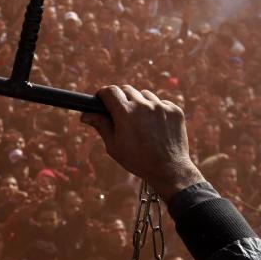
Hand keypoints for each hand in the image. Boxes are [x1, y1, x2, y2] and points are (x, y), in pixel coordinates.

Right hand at [80, 86, 203, 200]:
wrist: (169, 170)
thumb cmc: (137, 160)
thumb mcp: (114, 146)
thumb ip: (101, 125)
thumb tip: (85, 115)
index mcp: (126, 113)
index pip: (110, 91)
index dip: (103, 93)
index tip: (101, 98)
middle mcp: (144, 105)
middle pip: (126, 89)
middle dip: (120, 97)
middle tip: (118, 111)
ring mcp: (161, 107)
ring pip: (144, 94)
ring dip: (138, 102)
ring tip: (139, 120)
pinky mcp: (175, 110)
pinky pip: (160, 102)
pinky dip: (155, 109)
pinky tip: (154, 125)